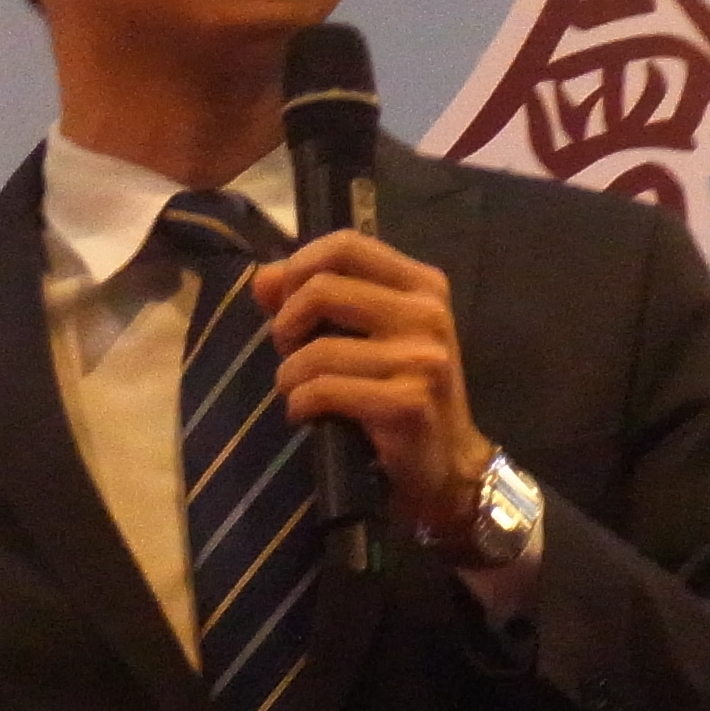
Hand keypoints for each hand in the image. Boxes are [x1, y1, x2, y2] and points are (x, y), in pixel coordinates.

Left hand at [249, 231, 492, 536]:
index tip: (285, 303)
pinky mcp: (408, 402)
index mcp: (422, 285)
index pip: (346, 245)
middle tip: (290, 353)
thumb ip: (313, 299)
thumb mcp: (365, 337)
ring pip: (316, 349)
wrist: (446, 465)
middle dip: (286, 324)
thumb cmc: (399, 392)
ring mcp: (422, 358)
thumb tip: (263, 278)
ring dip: (289, 376)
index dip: (299, 268)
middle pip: (322, 289)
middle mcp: (427, 313)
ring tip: (299, 391)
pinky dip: (300, 404)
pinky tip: (307, 414)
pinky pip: (324, 390)